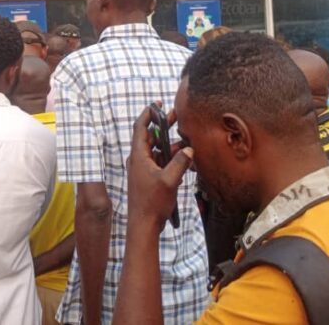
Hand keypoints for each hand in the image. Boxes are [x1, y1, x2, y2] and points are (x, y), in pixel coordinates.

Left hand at [127, 107, 193, 231]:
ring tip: (185, 139)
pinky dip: (170, 158)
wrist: (143, 225)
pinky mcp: (149, 178)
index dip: (148, 114)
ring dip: (170, 144)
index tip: (157, 104)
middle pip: (150, 136)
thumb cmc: (152, 203)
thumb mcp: (169, 180)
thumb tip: (189, 149)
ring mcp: (143, 169)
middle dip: (163, 126)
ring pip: (157, 150)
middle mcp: (139, 160)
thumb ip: (180, 162)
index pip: (141, 128)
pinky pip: (160, 162)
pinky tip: (184, 159)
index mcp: (138, 156)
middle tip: (176, 116)